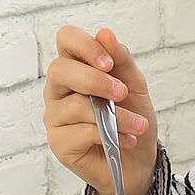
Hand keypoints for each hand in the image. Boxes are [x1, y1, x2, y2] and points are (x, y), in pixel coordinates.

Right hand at [42, 26, 159, 194]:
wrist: (139, 161)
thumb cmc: (131, 118)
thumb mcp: (134, 84)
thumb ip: (120, 59)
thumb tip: (106, 34)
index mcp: (75, 68)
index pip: (66, 40)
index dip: (85, 46)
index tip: (109, 63)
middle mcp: (59, 90)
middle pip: (60, 70)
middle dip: (96, 81)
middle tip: (122, 93)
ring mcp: (55, 116)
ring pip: (76, 106)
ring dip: (115, 116)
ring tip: (136, 126)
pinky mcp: (59, 143)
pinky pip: (80, 132)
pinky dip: (109, 135)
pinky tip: (124, 140)